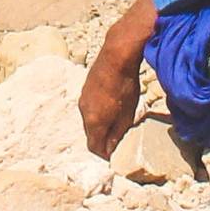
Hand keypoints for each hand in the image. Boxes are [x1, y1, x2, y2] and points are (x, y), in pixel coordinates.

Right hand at [78, 0, 158, 156]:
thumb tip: (109, 150)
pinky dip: (98, 112)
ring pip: (89, 120)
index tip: (114, 155)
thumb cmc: (125, 85)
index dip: (104, 154)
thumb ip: (116, 133)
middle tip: (116, 139)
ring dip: (99, 124)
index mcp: (93, 121)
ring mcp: (82, 98)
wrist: (115, 55)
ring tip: (115, 121)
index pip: (94, 147)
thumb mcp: (127, 114)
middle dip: (101, 139)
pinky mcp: (85, 88)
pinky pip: (89, 107)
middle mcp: (83, 111)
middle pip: (90, 133)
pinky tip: (110, 105)